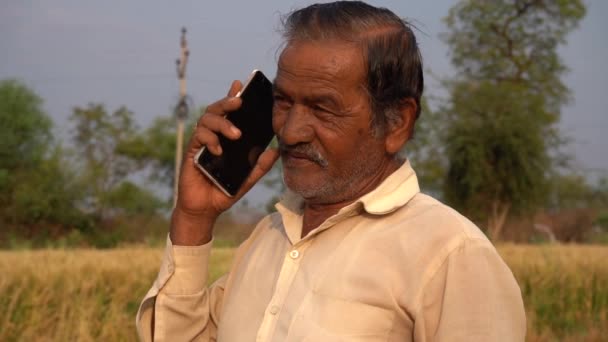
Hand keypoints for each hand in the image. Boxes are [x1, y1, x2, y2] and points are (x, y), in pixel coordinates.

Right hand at [170, 80, 279, 244]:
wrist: (205, 209)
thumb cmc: (224, 191)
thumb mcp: (248, 178)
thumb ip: (260, 164)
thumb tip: (276, 150)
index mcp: (226, 137)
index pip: (230, 112)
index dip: (232, 95)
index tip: (240, 83)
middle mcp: (213, 136)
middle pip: (216, 110)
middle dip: (227, 101)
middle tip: (239, 101)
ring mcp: (202, 143)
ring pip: (206, 120)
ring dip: (222, 123)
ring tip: (235, 134)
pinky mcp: (192, 152)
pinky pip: (199, 138)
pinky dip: (210, 140)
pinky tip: (219, 150)